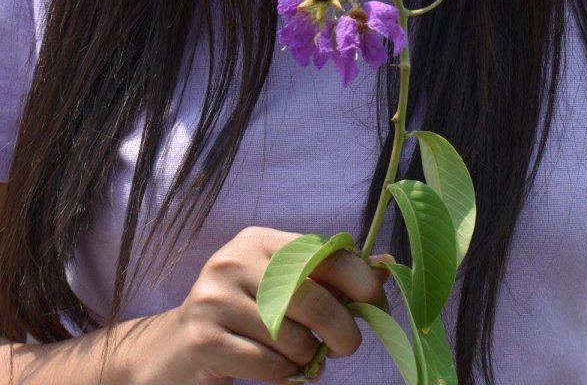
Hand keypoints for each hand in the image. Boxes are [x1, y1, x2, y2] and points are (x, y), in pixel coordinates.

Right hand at [125, 225, 389, 383]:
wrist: (172, 353)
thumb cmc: (242, 317)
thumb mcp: (281, 287)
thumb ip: (327, 278)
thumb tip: (387, 268)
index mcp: (260, 240)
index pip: (324, 252)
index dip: (361, 281)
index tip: (375, 306)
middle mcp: (234, 261)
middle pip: (313, 299)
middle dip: (341, 331)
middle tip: (342, 348)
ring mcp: (215, 299)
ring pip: (292, 338)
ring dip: (306, 357)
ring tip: (297, 356)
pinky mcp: (204, 340)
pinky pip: (270, 366)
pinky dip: (285, 376)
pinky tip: (277, 371)